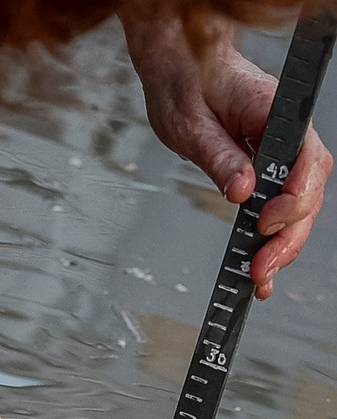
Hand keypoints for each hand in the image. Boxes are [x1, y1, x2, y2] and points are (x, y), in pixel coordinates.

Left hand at [124, 17, 332, 298]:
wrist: (180, 70)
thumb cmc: (185, 87)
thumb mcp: (191, 125)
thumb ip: (220, 157)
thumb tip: (242, 192)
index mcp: (276, 113)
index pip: (306, 159)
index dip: (293, 197)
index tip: (265, 224)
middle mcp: (288, 132)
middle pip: (308, 190)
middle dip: (288, 235)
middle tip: (260, 271)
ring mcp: (282, 149)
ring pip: (299, 203)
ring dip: (284, 243)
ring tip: (261, 279)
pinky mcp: (269, 164)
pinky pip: (281, 201)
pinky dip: (273, 234)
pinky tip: (260, 263)